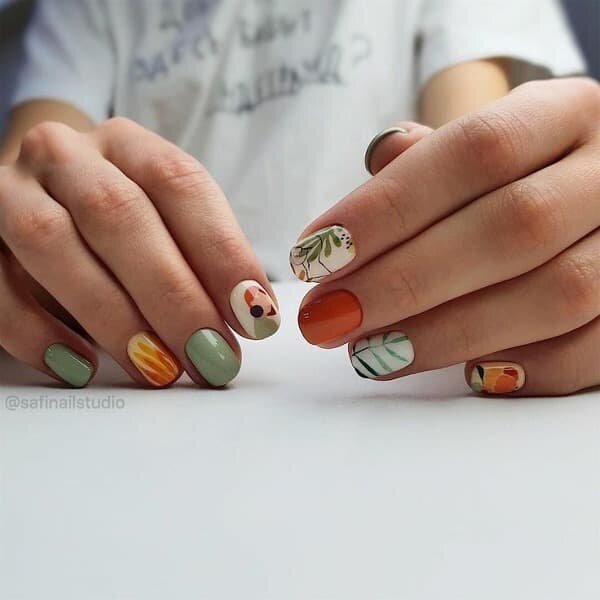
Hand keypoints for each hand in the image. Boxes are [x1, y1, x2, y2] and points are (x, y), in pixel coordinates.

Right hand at [0, 118, 279, 387]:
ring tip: (158, 370)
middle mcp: (66, 155)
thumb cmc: (116, 222)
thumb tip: (250, 316)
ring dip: (112, 317)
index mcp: (128, 146)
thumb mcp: (164, 222)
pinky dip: (35, 331)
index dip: (222, 251)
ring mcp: (8, 190)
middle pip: (119, 214)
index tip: (254, 314)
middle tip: (211, 356)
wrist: (36, 198)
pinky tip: (79, 367)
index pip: (181, 183)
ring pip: (52, 242)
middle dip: (172, 295)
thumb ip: (200, 258)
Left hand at [291, 78, 599, 395]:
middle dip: (404, 281)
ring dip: (449, 333)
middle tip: (327, 319)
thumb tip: (344, 227)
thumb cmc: (513, 176)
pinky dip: (526, 369)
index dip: (386, 210)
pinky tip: (463, 377)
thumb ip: (416, 172)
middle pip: (512, 227)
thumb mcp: (476, 150)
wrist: (595, 192)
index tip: (315, 256)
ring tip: (371, 355)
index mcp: (565, 114)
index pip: (474, 150)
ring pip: (557, 294)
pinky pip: (595, 350)